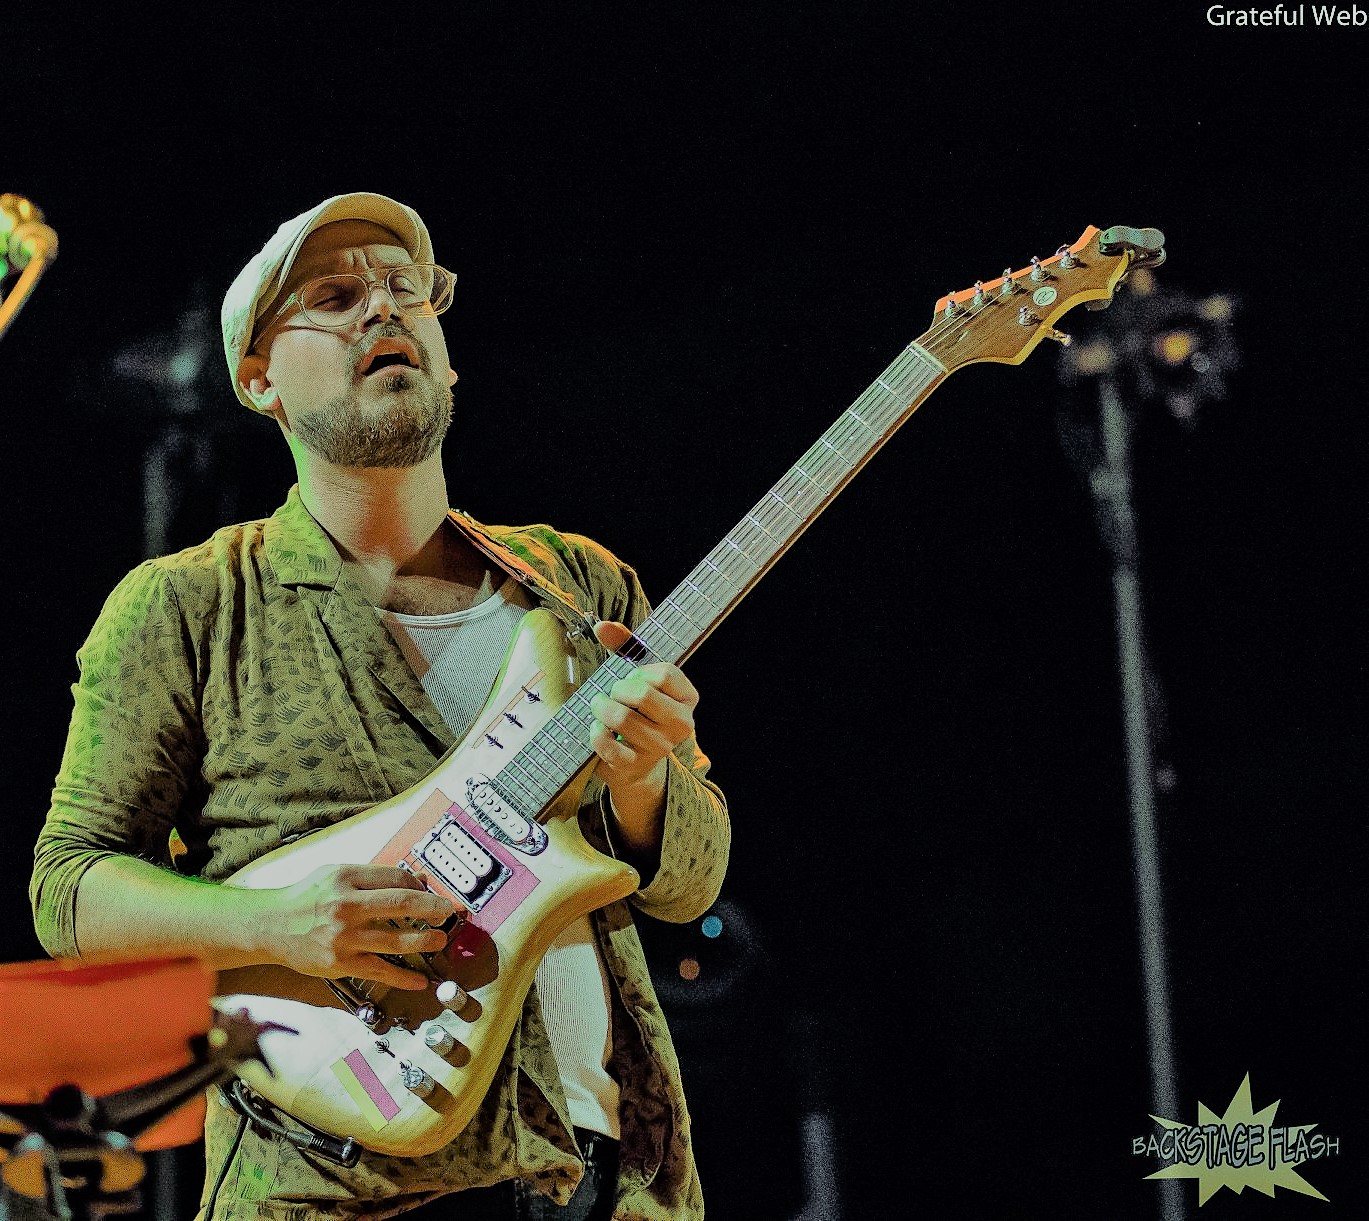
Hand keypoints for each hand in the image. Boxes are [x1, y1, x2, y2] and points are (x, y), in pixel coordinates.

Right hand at [263, 863, 453, 989]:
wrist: (270, 926)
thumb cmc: (305, 897)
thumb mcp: (336, 874)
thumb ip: (374, 876)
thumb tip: (416, 878)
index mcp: (347, 878)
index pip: (396, 879)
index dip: (420, 886)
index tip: (432, 893)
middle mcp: (347, 906)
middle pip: (402, 904)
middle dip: (433, 909)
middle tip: (449, 913)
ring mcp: (344, 937)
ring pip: (396, 940)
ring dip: (425, 941)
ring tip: (440, 940)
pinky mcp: (340, 963)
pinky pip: (379, 971)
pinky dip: (403, 977)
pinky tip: (420, 980)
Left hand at [589, 621, 698, 837]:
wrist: (635, 764)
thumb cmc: (637, 711)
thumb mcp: (637, 677)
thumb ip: (624, 646)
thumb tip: (602, 626)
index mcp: (688, 699)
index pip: (665, 674)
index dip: (640, 672)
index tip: (634, 679)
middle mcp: (681, 725)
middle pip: (642, 695)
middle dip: (618, 690)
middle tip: (613, 694)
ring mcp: (660, 748)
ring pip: (622, 719)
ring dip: (602, 709)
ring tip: (601, 709)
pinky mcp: (635, 765)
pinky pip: (607, 745)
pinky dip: (596, 733)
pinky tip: (597, 729)